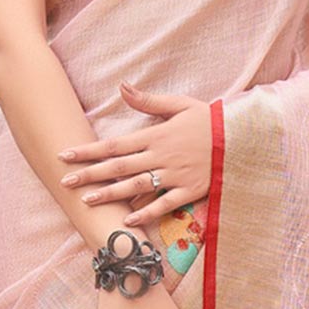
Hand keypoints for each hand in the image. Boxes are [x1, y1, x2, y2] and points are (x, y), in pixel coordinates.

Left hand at [58, 79, 211, 230]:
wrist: (242, 137)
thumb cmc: (209, 120)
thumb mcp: (179, 104)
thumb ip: (148, 101)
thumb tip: (121, 86)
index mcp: (156, 136)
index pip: (114, 145)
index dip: (88, 151)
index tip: (66, 156)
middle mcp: (161, 156)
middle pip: (119, 167)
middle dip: (90, 174)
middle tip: (66, 181)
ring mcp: (175, 175)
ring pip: (137, 186)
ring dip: (111, 194)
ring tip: (88, 201)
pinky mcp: (190, 190)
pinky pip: (165, 204)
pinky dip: (146, 213)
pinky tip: (128, 221)